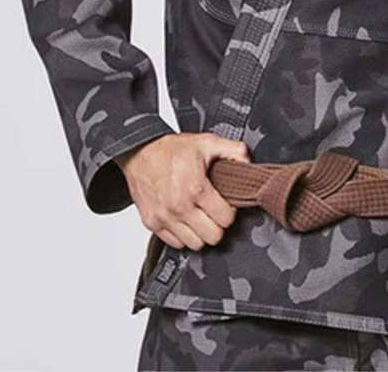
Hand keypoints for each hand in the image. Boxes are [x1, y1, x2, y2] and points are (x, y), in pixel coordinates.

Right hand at [114, 132, 251, 250]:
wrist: (139, 152)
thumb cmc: (171, 149)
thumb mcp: (207, 141)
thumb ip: (233, 150)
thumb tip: (248, 162)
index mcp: (196, 188)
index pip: (226, 219)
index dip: (230, 211)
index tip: (225, 203)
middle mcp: (179, 207)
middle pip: (212, 237)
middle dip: (217, 225)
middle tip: (214, 212)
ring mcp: (164, 217)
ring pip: (195, 244)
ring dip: (201, 232)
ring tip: (200, 216)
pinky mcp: (152, 223)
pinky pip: (175, 243)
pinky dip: (183, 235)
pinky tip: (185, 219)